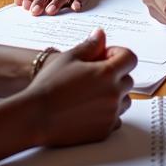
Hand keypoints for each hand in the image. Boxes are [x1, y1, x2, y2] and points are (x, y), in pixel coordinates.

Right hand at [26, 28, 136, 146]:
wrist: (35, 117)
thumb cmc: (49, 86)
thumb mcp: (69, 58)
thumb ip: (90, 45)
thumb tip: (100, 34)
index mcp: (107, 73)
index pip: (130, 58)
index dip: (119, 54)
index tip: (105, 56)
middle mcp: (113, 94)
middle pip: (128, 79)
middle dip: (115, 74)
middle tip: (94, 75)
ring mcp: (110, 114)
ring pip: (125, 100)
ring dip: (115, 94)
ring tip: (92, 92)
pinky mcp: (104, 131)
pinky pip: (117, 119)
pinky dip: (109, 113)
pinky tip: (90, 108)